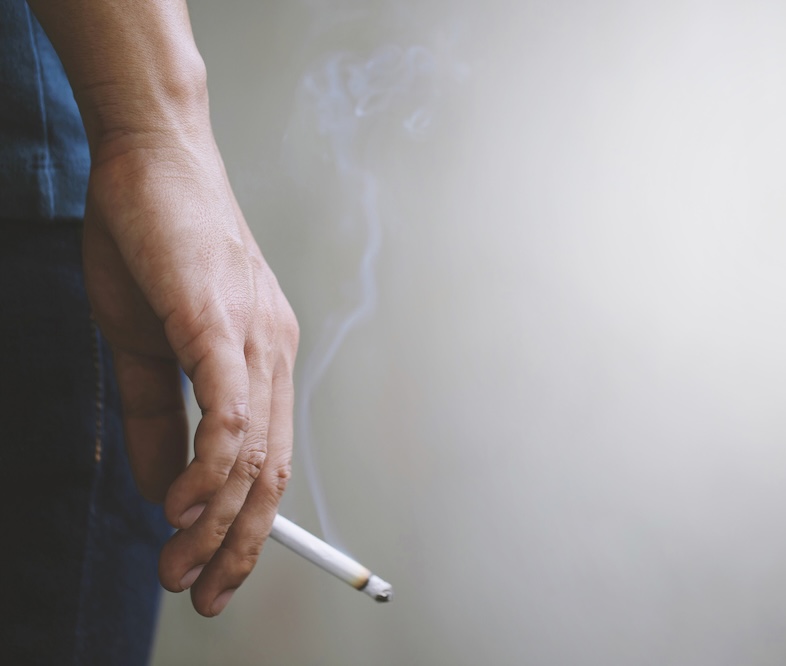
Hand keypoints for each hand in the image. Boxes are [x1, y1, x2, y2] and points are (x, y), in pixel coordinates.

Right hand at [82, 126, 298, 616]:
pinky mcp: (219, 316)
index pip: (268, 464)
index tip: (217, 578)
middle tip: (201, 596)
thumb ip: (158, 420)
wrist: (149, 160)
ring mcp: (255, 336)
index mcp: (264, 363)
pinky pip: (227, 404)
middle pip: (268, 473)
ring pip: (251, 452)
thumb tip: (162, 489)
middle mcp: (273, 355)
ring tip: (180, 567)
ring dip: (216, 521)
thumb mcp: (147, 348)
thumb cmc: (152, 248)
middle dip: (237, 546)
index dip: (247, 530)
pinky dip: (210, 464)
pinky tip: (183, 506)